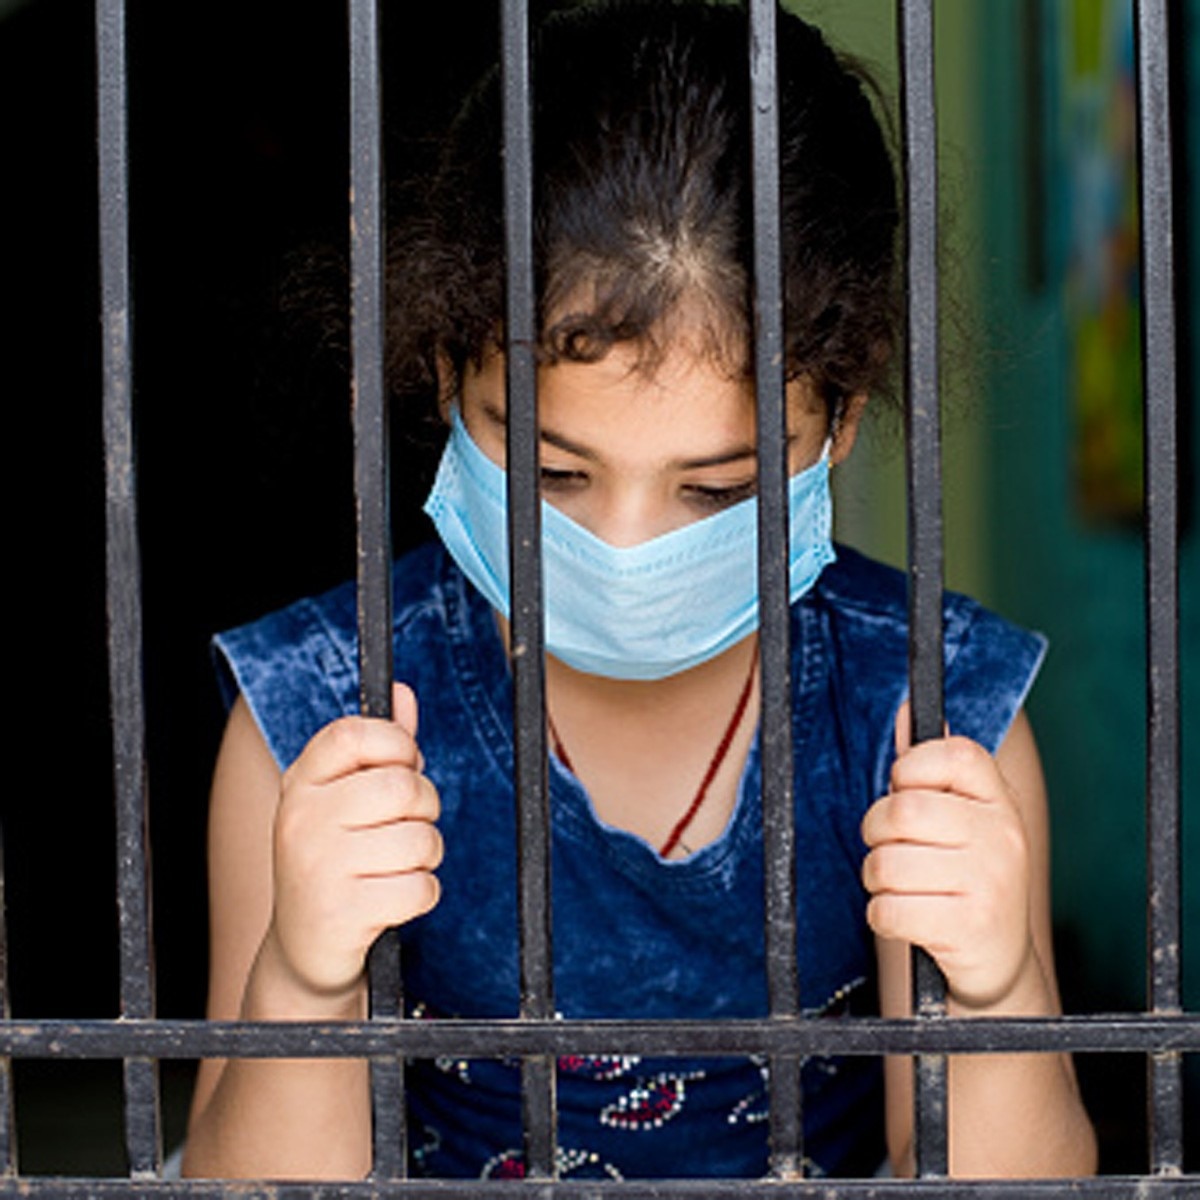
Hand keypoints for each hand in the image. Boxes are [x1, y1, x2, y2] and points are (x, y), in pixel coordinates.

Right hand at [265, 682, 441, 1006]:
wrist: (301, 951)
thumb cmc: (334, 860)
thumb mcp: (344, 799)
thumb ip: (379, 747)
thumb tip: (403, 694)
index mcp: (301, 783)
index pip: (356, 734)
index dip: (397, 745)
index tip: (402, 766)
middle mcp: (302, 819)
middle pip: (403, 787)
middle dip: (425, 807)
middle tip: (408, 826)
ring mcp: (318, 867)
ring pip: (420, 840)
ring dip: (427, 856)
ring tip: (398, 867)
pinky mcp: (342, 913)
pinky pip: (421, 888)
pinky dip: (422, 895)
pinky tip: (393, 900)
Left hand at [861, 707, 1034, 1010]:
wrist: (1001, 963)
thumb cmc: (966, 878)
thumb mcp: (959, 820)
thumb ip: (929, 769)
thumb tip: (906, 712)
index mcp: (999, 801)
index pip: (951, 754)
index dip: (909, 770)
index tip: (906, 793)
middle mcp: (1003, 836)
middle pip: (902, 811)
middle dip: (877, 831)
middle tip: (889, 846)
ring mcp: (990, 882)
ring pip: (886, 864)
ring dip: (876, 880)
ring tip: (901, 887)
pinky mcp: (969, 927)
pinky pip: (887, 910)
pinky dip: (882, 916)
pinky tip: (908, 918)